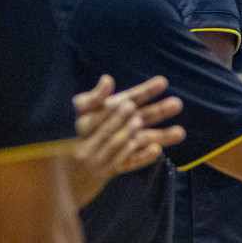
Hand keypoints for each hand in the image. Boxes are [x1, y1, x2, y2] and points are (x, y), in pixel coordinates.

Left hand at [70, 76, 185, 205]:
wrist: (60, 160)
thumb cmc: (69, 129)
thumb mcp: (79, 109)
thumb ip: (94, 97)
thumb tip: (107, 80)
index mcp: (113, 109)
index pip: (134, 97)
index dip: (147, 90)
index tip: (162, 82)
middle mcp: (122, 125)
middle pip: (146, 116)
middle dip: (161, 110)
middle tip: (178, 104)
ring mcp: (123, 144)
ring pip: (147, 138)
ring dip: (163, 135)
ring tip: (180, 133)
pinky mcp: (119, 162)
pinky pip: (135, 159)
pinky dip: (146, 156)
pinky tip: (156, 151)